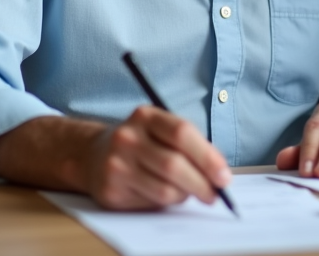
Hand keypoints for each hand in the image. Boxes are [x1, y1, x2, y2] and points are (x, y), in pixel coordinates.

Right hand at [85, 106, 232, 209]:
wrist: (94, 155)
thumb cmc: (143, 142)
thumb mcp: (162, 130)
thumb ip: (190, 145)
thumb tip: (220, 174)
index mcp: (145, 116)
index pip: (182, 133)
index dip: (207, 157)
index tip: (224, 176)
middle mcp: (127, 138)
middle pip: (174, 165)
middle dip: (201, 184)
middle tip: (215, 195)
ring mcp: (116, 165)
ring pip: (164, 190)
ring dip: (185, 195)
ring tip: (188, 191)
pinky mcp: (111, 191)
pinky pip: (151, 203)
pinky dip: (166, 202)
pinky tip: (166, 194)